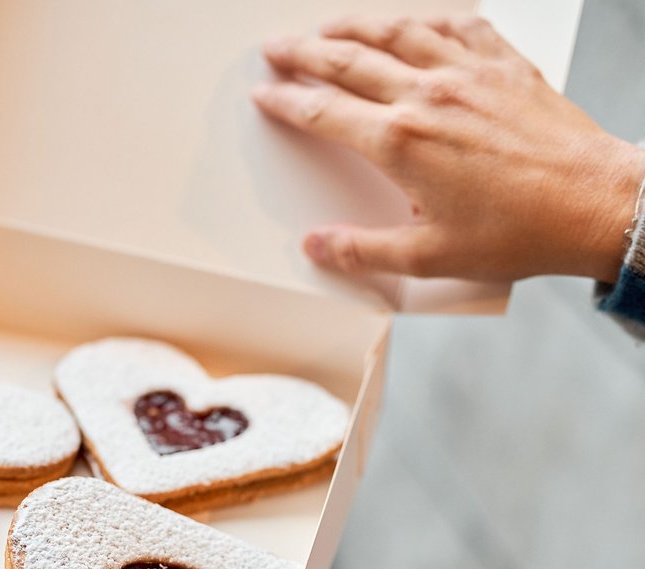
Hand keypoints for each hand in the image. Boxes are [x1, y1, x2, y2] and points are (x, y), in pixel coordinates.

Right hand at [253, 15, 644, 283]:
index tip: (266, 94)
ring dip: (355, 25)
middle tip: (277, 47)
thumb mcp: (430, 257)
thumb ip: (365, 250)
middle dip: (305, 53)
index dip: (288, 102)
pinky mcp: (505, 65)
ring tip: (330, 26)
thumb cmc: (518, 233)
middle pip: (350, 60)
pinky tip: (415, 20)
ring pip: (398, 32)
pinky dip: (427, 17)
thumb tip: (317, 247)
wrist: (591, 204)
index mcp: (402, 144)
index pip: (326, 113)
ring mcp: (468, 72)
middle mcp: (429, 96)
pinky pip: (457, 23)